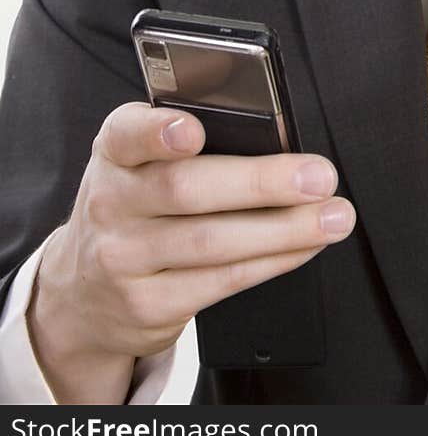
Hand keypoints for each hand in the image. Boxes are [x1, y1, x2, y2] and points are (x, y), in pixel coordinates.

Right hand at [27, 102, 354, 403]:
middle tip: (318, 176)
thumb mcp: (141, 162)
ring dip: (285, 229)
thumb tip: (272, 133)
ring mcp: (125, 259)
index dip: (158, 132)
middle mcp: (112, 203)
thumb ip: (186, 141)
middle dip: (261, 182)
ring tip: (333, 217)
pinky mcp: (148, 305)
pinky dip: (274, 260)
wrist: (86, 293)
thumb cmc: (136, 206)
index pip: (127, 134)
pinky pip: (222, 281)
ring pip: (212, 242)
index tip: (193, 130)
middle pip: (186, 190)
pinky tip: (305, 245)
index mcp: (114, 152)